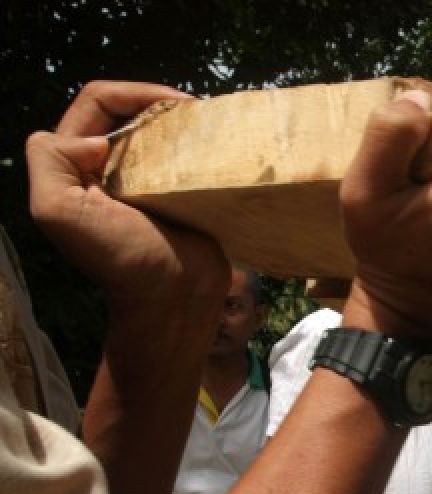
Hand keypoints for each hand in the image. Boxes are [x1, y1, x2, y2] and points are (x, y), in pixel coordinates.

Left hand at [25, 81, 228, 306]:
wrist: (173, 297)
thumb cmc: (119, 258)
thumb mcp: (56, 211)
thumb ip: (50, 161)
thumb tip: (97, 140)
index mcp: (76, 165)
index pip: (97, 103)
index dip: (129, 93)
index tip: (169, 107)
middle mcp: (109, 168)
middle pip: (131, 111)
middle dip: (159, 102)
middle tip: (194, 114)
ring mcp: (147, 181)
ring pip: (160, 131)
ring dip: (182, 123)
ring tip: (207, 128)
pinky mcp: (180, 195)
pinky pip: (186, 157)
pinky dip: (200, 147)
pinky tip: (217, 149)